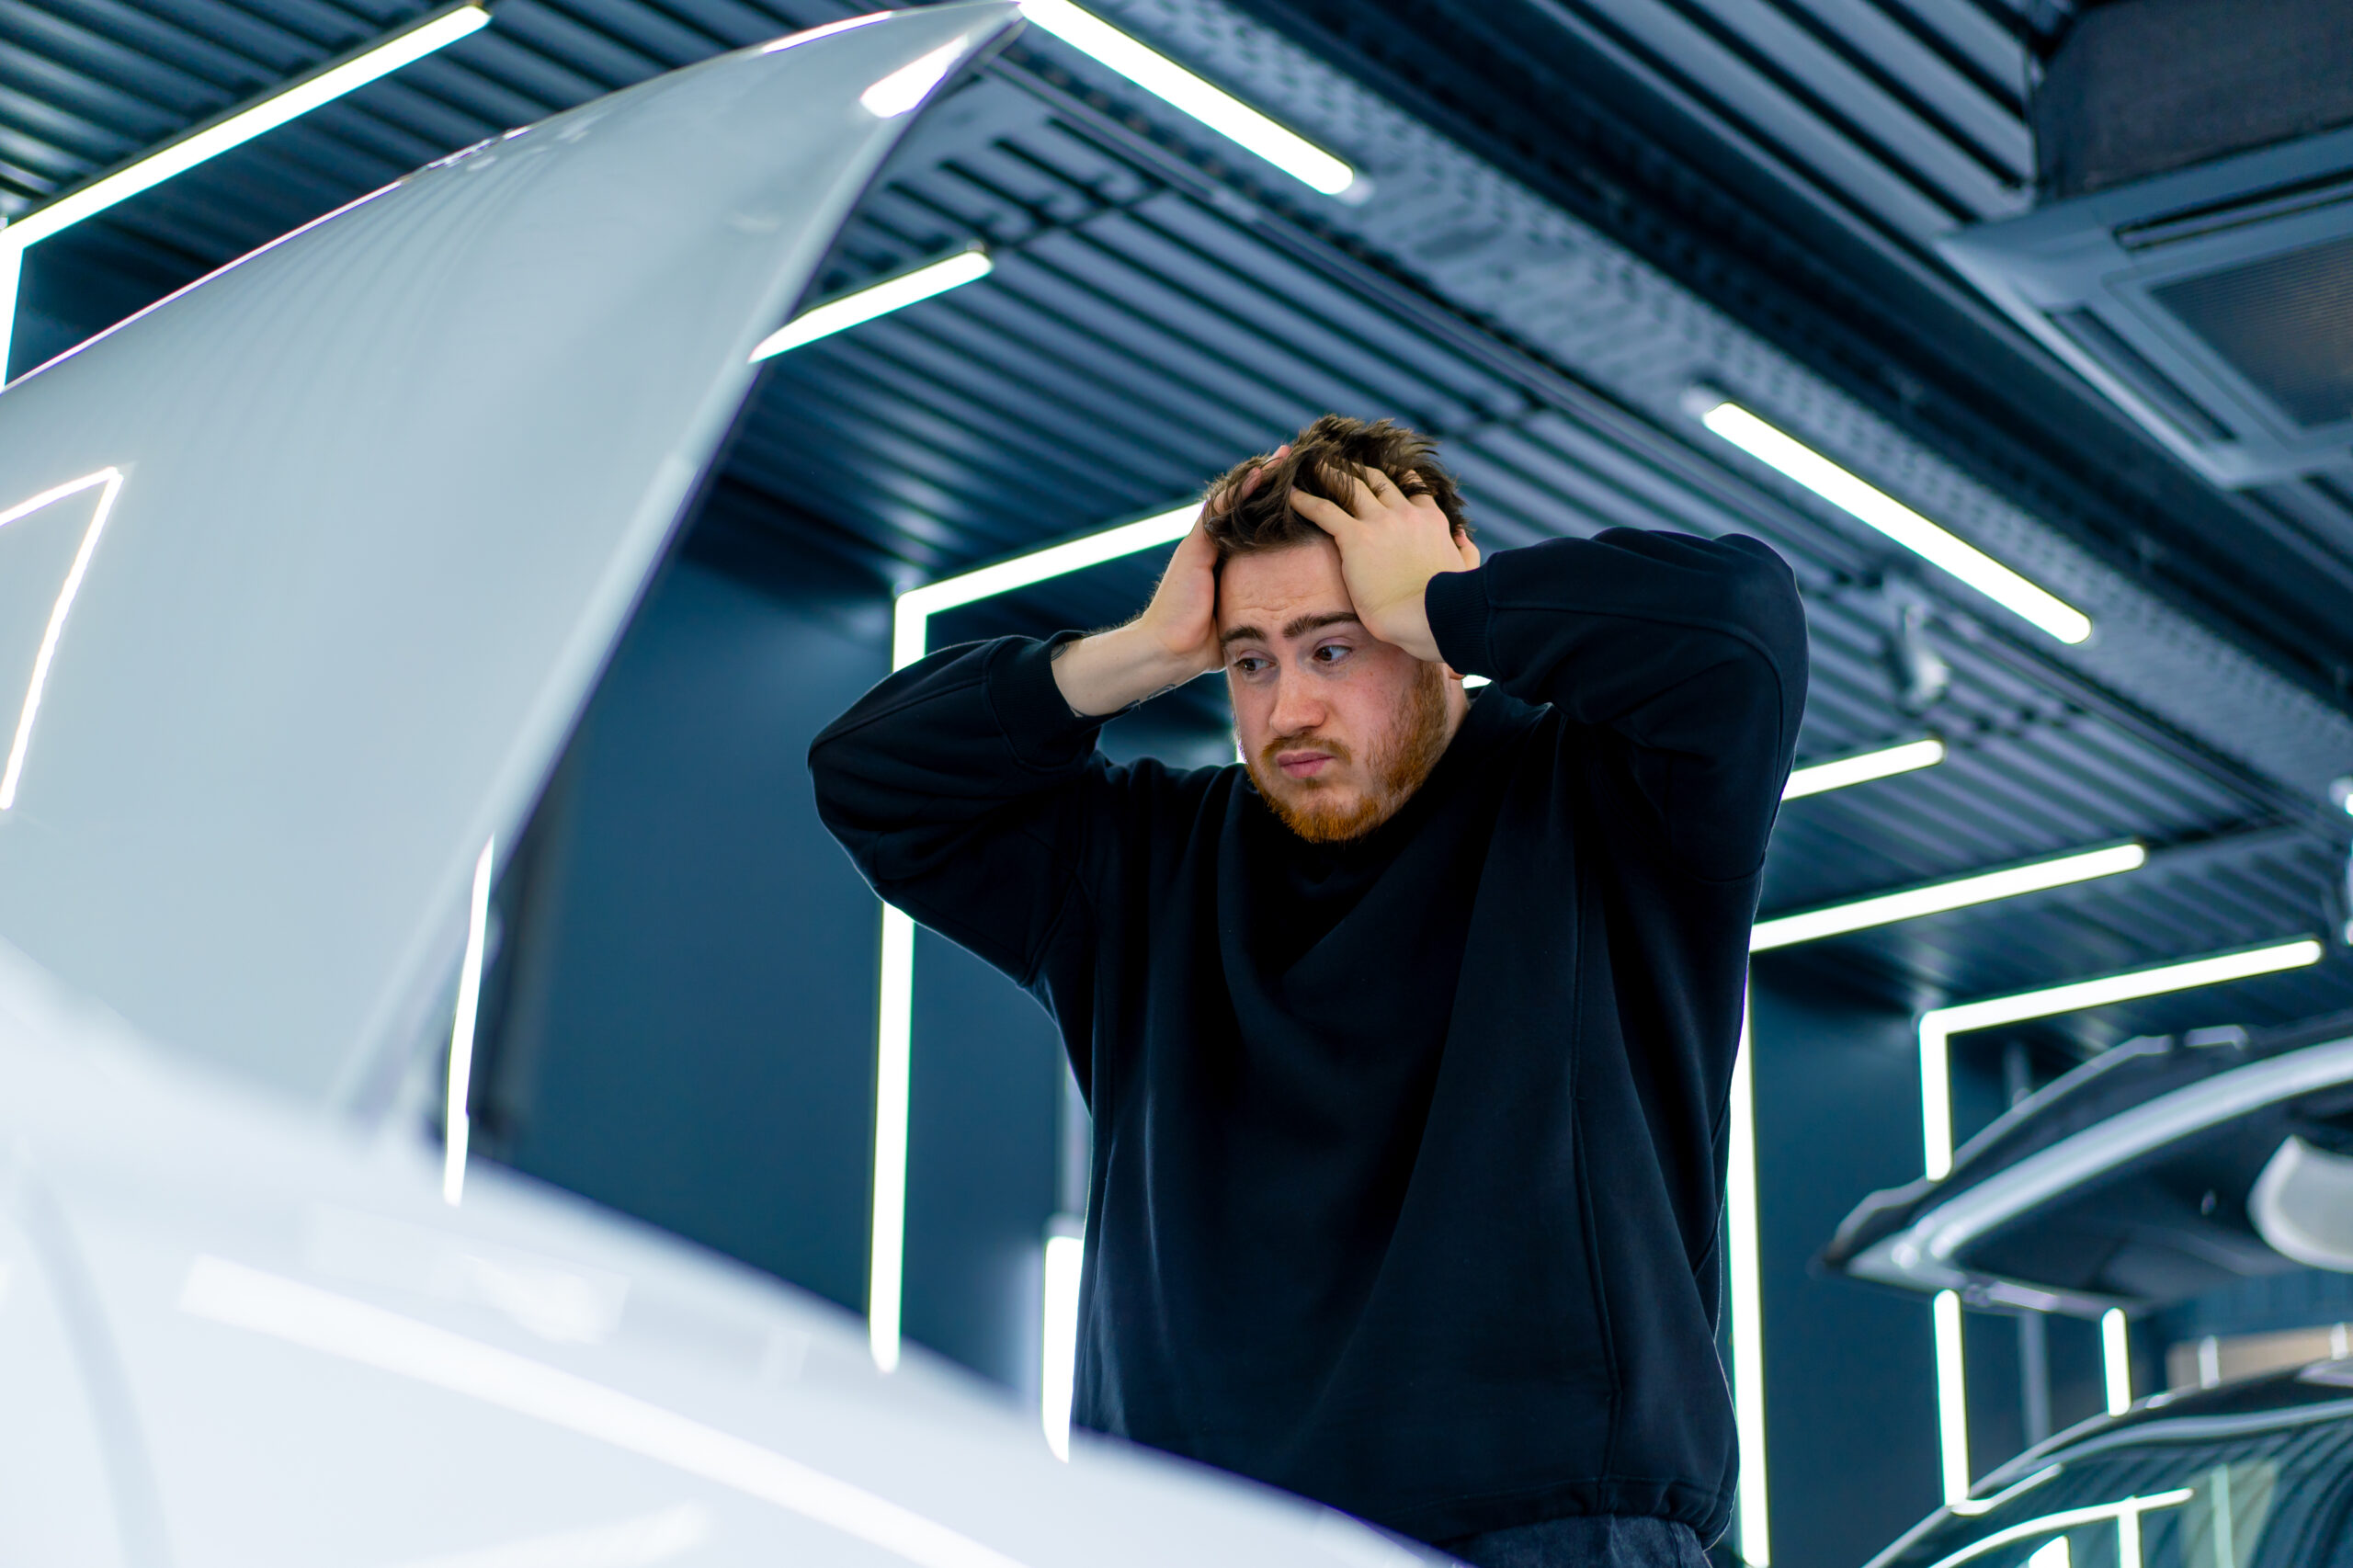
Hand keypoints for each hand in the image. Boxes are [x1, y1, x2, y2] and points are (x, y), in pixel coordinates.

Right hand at [1051, 446, 1288, 715]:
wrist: (1170, 651)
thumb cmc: (1204, 643)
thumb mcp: (1241, 618)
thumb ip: (1258, 608)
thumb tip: (1291, 617)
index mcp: (1226, 561)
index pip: (1252, 521)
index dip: (1274, 502)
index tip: (1301, 487)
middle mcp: (1213, 546)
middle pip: (1243, 503)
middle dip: (1268, 481)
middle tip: (1293, 457)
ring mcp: (1202, 544)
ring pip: (1233, 499)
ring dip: (1258, 476)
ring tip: (1282, 455)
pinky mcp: (1195, 547)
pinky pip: (1219, 511)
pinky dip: (1239, 491)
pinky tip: (1260, 474)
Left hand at [1288, 465, 1478, 662]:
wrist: (1426, 617)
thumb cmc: (1446, 605)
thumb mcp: (1465, 571)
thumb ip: (1465, 550)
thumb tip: (1460, 535)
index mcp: (1431, 520)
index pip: (1411, 488)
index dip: (1395, 477)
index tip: (1384, 472)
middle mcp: (1406, 513)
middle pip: (1378, 480)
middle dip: (1358, 469)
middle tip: (1339, 462)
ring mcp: (1380, 522)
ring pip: (1350, 486)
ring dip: (1330, 473)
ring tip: (1312, 464)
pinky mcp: (1355, 538)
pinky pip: (1324, 511)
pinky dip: (1305, 501)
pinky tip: (1289, 495)